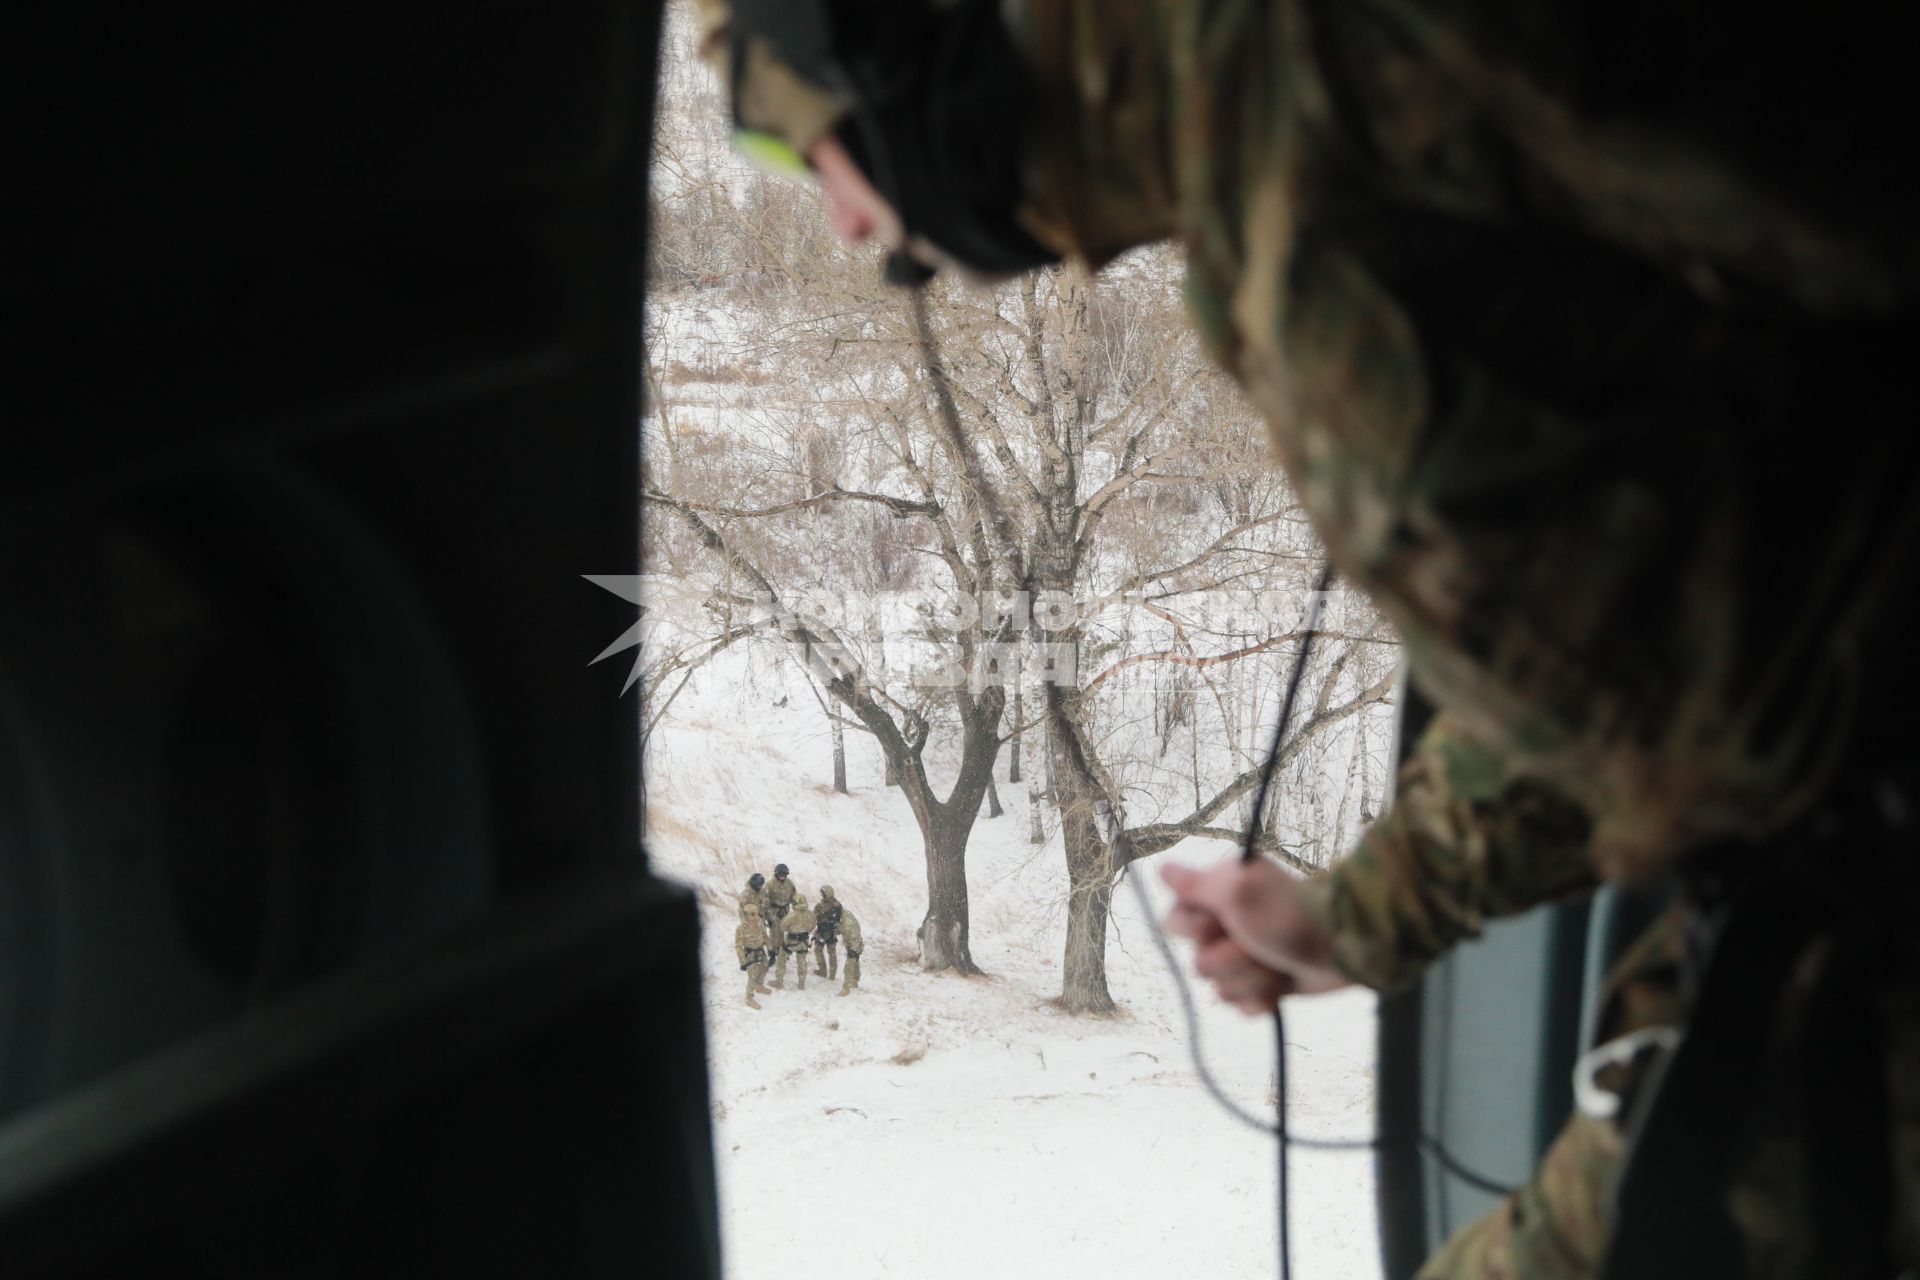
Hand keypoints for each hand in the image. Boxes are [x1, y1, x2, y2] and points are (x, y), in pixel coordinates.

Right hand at [1159, 859, 1350, 1013]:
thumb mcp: (1238, 893)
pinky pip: (1242, 1006)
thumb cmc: (1291, 915)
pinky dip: (1263, 998)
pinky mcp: (1263, 983)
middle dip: (1230, 960)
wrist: (1343, 948)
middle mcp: (1227, 924)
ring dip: (1251, 979)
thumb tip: (1161, 868)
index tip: (1222, 922)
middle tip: (1258, 943)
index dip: (1194, 930)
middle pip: (1197, 963)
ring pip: (1219, 989)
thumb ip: (1194, 884)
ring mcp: (1245, 956)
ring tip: (1277, 963)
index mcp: (1216, 896)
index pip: (1171, 922)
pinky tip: (1281, 985)